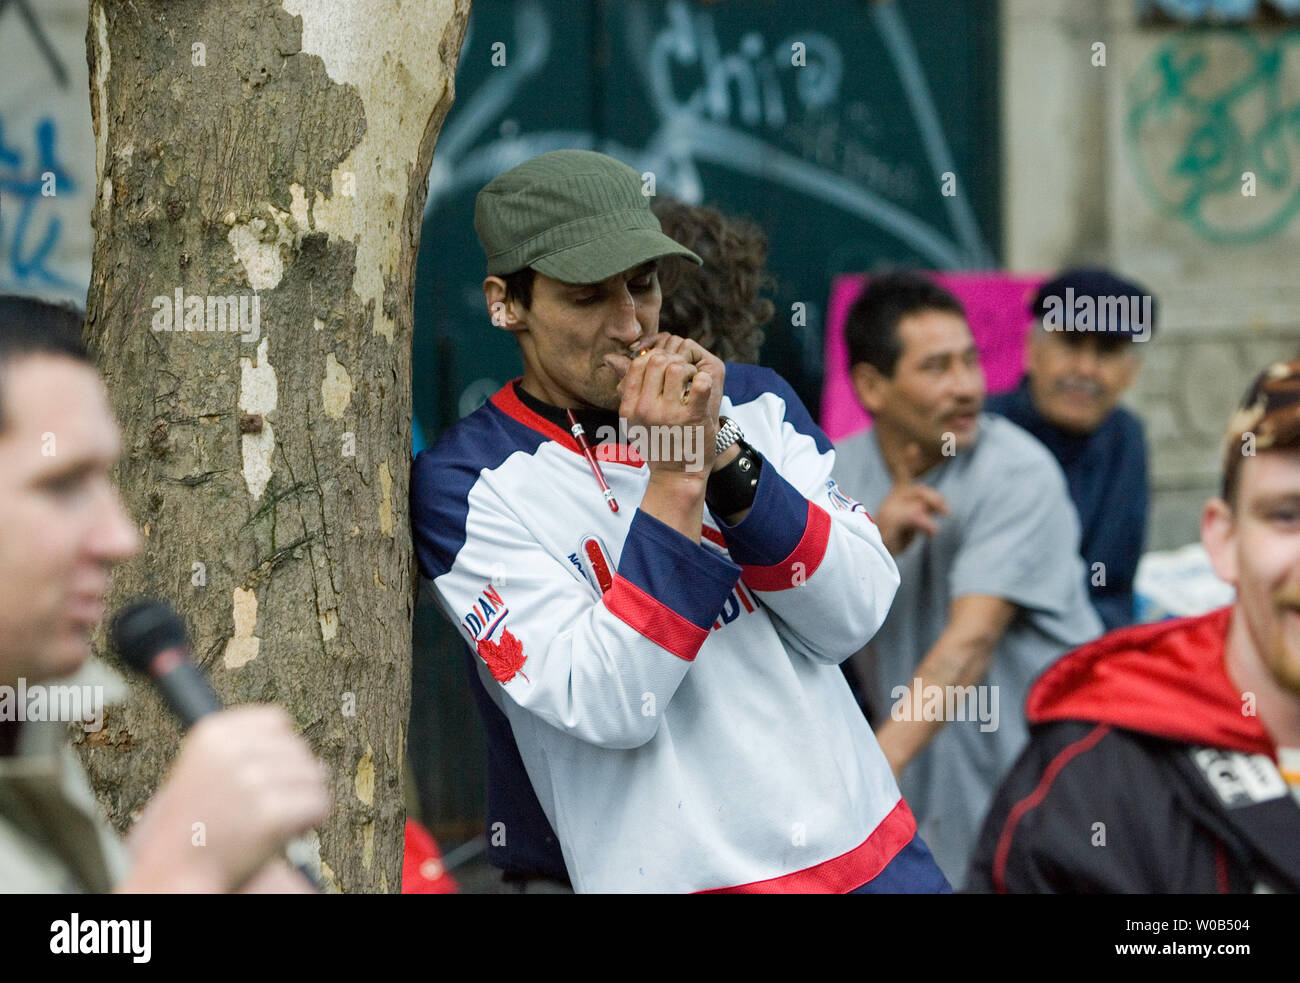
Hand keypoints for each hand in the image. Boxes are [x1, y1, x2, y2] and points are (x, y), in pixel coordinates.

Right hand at [122, 705, 330, 892]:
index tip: (273, 773)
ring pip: (315, 775)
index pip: (276, 720)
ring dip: (305, 799)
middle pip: (299, 748)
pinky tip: (292, 833)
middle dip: (295, 779)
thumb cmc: (193, 827)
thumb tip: (320, 764)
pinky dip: (313, 819)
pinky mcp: (270, 813)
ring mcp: (252, 782)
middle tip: (276, 807)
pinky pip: (320, 803)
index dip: (282, 748)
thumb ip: (250, 754)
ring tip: (280, 822)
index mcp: (213, 734)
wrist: (171, 874)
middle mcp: (232, 752)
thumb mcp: (204, 771)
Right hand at [613, 334, 718, 476]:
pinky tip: (703, 386)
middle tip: (682, 373)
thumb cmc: (657, 445)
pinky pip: (701, 384)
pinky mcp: (693, 417)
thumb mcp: (633, 421)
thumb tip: (611, 359)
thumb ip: (628, 391)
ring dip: (689, 369)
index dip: (654, 358)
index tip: (665, 368)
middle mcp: (646, 409)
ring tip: (693, 381)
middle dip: (672, 360)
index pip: (638, 364)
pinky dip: (704, 380)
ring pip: (677, 368)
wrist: (676, 476)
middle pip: (657, 361)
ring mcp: (670, 413)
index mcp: (630, 407)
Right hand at [875, 443, 948, 554]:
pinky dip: (929, 525)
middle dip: (935, 499)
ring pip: (920, 503)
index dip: (908, 460)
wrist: (870, 554)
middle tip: (946, 512)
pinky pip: (917, 515)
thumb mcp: (911, 523)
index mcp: (895, 497)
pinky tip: (932, 533)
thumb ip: (923, 510)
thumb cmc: (892, 540)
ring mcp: (890, 507)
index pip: (902, 475)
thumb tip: (941, 507)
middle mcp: (892, 499)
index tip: (913, 448)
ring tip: (931, 532)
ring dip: (930, 517)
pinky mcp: (892, 518)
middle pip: (919, 489)